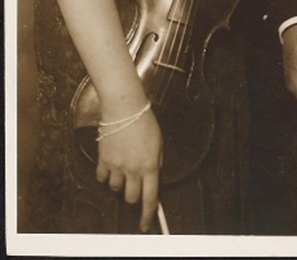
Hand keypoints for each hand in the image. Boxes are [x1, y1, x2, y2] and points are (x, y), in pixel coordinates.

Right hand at [95, 107, 162, 232]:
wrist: (124, 108)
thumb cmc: (144, 122)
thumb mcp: (158, 142)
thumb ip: (156, 162)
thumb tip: (154, 177)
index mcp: (150, 166)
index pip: (150, 198)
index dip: (147, 215)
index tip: (145, 225)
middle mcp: (133, 169)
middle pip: (131, 197)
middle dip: (133, 194)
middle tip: (134, 183)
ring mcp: (117, 166)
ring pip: (116, 188)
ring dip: (119, 182)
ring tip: (123, 165)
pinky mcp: (103, 160)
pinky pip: (102, 178)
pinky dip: (106, 174)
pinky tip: (111, 162)